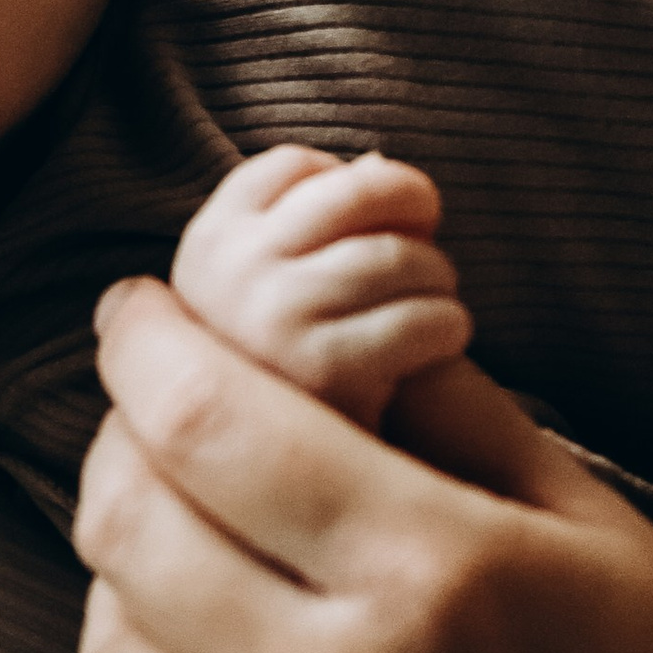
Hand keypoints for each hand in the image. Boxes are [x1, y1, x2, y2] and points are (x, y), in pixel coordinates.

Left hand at [41, 283, 652, 652]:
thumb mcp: (588, 513)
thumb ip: (444, 403)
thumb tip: (307, 317)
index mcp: (441, 574)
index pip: (211, 424)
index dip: (145, 346)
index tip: (134, 314)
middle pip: (135, 527)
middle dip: (122, 441)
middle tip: (150, 418)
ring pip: (111, 651)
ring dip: (120, 579)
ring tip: (178, 550)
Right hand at [172, 144, 470, 432]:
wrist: (281, 493)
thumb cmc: (292, 376)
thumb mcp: (274, 292)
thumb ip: (311, 225)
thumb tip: (374, 160)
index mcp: (204, 247)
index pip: (293, 167)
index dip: (353, 183)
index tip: (379, 221)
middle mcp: (223, 276)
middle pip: (353, 192)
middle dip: (410, 210)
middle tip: (429, 252)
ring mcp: (266, 319)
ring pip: (395, 255)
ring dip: (438, 278)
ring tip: (438, 305)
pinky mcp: (322, 371)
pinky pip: (419, 318)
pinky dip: (447, 325)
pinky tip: (440, 342)